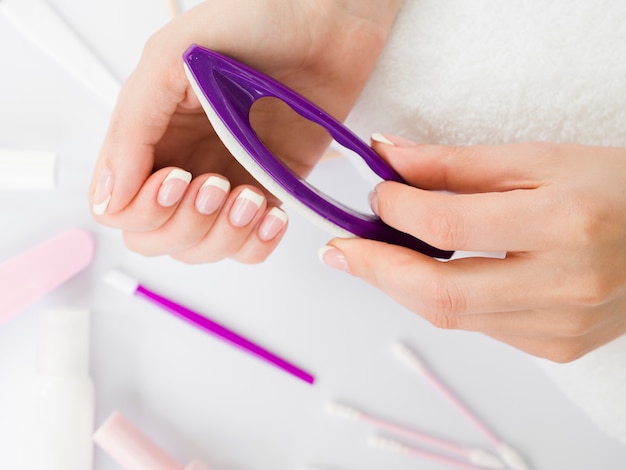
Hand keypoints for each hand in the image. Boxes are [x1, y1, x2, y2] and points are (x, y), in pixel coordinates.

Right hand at [89, 0, 401, 262]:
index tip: (178, 180)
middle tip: (217, 184)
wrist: (327, 28)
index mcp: (152, 136)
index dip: (144, 209)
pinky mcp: (267, 194)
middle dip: (186, 224)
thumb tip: (111, 195)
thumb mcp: (173, 57)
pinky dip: (258, 244)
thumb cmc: (256, 24)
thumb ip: (133, 125)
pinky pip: (249, 248)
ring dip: (224, 236)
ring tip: (251, 197)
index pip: (120, 207)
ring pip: (202, 249)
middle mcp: (184, 165)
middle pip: (157, 238)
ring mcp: (227, 184)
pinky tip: (273, 214)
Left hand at [321, 136, 625, 361]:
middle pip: (439, 295)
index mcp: (566, 225)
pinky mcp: (558, 347)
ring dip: (403, 285)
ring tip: (374, 256)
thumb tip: (390, 158)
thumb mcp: (539, 159)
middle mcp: (566, 287)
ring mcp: (562, 328)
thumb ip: (457, 165)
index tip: (374, 194)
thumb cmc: (614, 187)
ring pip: (452, 316)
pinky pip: (479, 326)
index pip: (449, 227)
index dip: (397, 210)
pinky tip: (434, 273)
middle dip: (375, 271)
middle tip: (336, 252)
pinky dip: (444, 298)